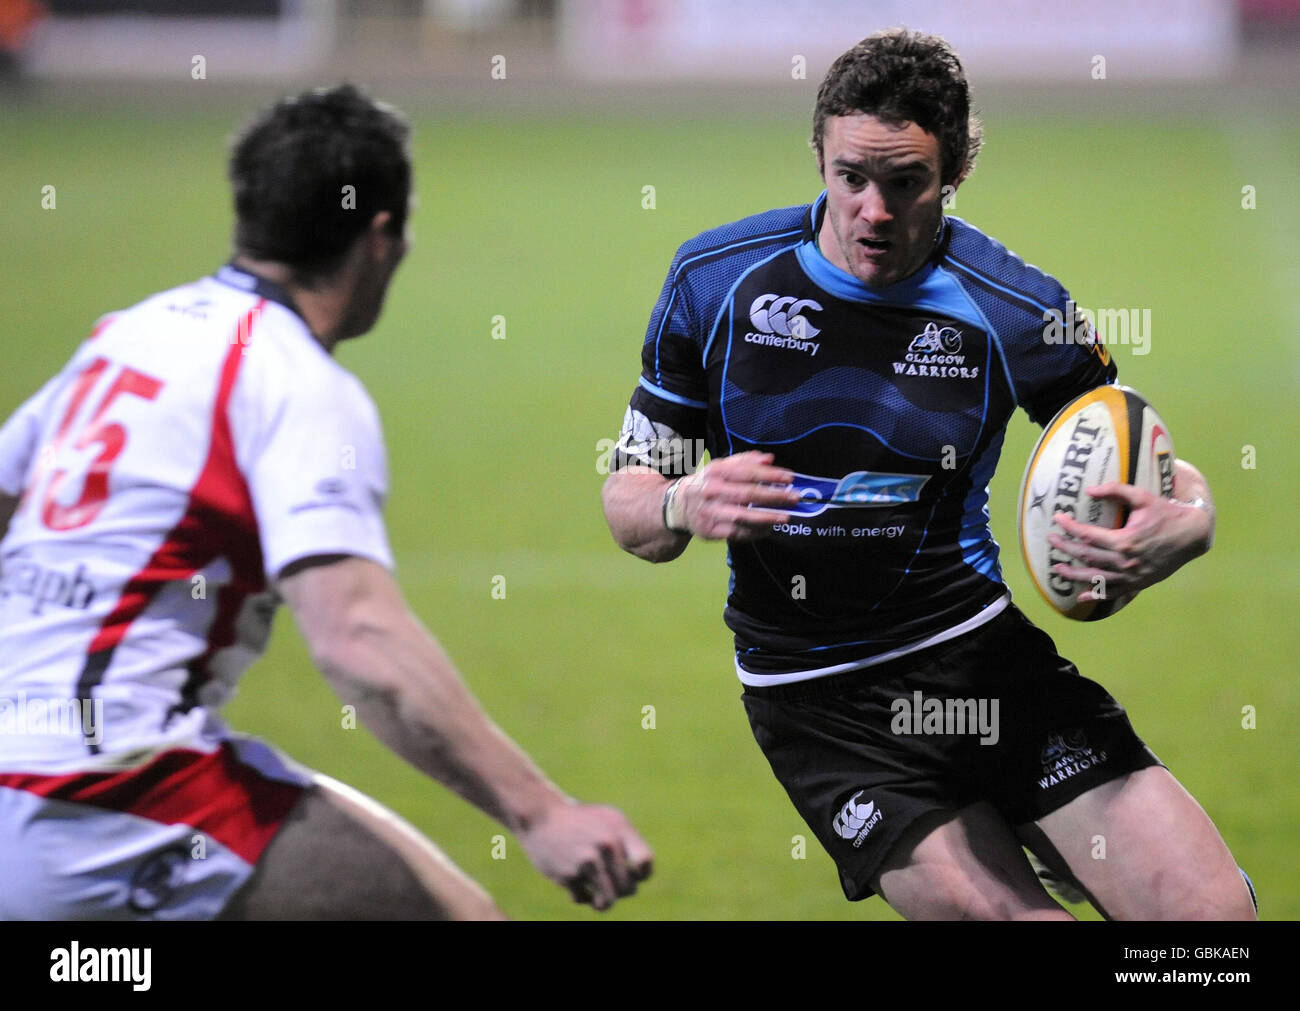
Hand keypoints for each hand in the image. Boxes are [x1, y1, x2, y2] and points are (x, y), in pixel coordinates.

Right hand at [517, 800, 653, 910]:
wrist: (540, 816)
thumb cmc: (579, 821)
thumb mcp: (608, 820)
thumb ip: (627, 843)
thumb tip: (642, 876)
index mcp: (620, 829)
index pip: (645, 862)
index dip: (641, 875)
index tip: (631, 873)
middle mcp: (606, 844)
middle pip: (628, 888)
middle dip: (620, 890)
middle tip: (608, 883)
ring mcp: (587, 860)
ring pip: (608, 901)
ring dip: (603, 901)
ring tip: (597, 896)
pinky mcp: (568, 874)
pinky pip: (583, 899)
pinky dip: (581, 896)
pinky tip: (576, 885)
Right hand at [673, 451, 799, 540]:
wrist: (677, 506)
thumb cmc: (708, 484)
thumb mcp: (721, 467)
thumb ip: (745, 461)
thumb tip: (769, 459)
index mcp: (715, 473)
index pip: (746, 472)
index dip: (769, 475)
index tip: (789, 477)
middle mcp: (711, 491)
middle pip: (746, 494)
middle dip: (773, 496)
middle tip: (795, 497)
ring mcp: (710, 513)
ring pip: (741, 516)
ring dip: (766, 517)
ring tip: (785, 517)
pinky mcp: (710, 531)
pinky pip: (736, 534)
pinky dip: (754, 532)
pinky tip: (769, 529)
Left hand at [1047, 482, 1212, 602]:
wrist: (1193, 535)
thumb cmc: (1167, 513)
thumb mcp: (1144, 497)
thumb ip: (1116, 491)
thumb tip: (1089, 491)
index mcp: (1124, 541)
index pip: (1087, 535)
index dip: (1069, 527)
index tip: (1057, 518)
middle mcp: (1125, 562)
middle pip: (1086, 556)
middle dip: (1065, 548)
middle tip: (1051, 539)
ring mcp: (1131, 575)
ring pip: (1095, 577)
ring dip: (1073, 574)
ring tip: (1056, 568)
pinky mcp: (1138, 583)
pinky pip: (1113, 592)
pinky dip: (1096, 595)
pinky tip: (1080, 597)